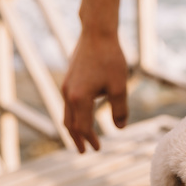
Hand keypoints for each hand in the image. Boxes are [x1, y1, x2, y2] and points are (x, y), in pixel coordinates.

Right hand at [62, 31, 128, 151]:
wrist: (97, 34)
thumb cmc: (111, 59)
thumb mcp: (119, 86)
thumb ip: (120, 109)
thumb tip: (120, 128)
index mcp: (80, 99)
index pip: (83, 127)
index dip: (90, 139)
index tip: (97, 149)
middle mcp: (68, 94)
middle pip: (70, 124)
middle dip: (77, 139)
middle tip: (84, 151)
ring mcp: (66, 86)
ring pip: (66, 114)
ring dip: (74, 127)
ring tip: (81, 137)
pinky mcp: (68, 79)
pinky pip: (68, 103)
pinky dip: (73, 115)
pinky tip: (83, 116)